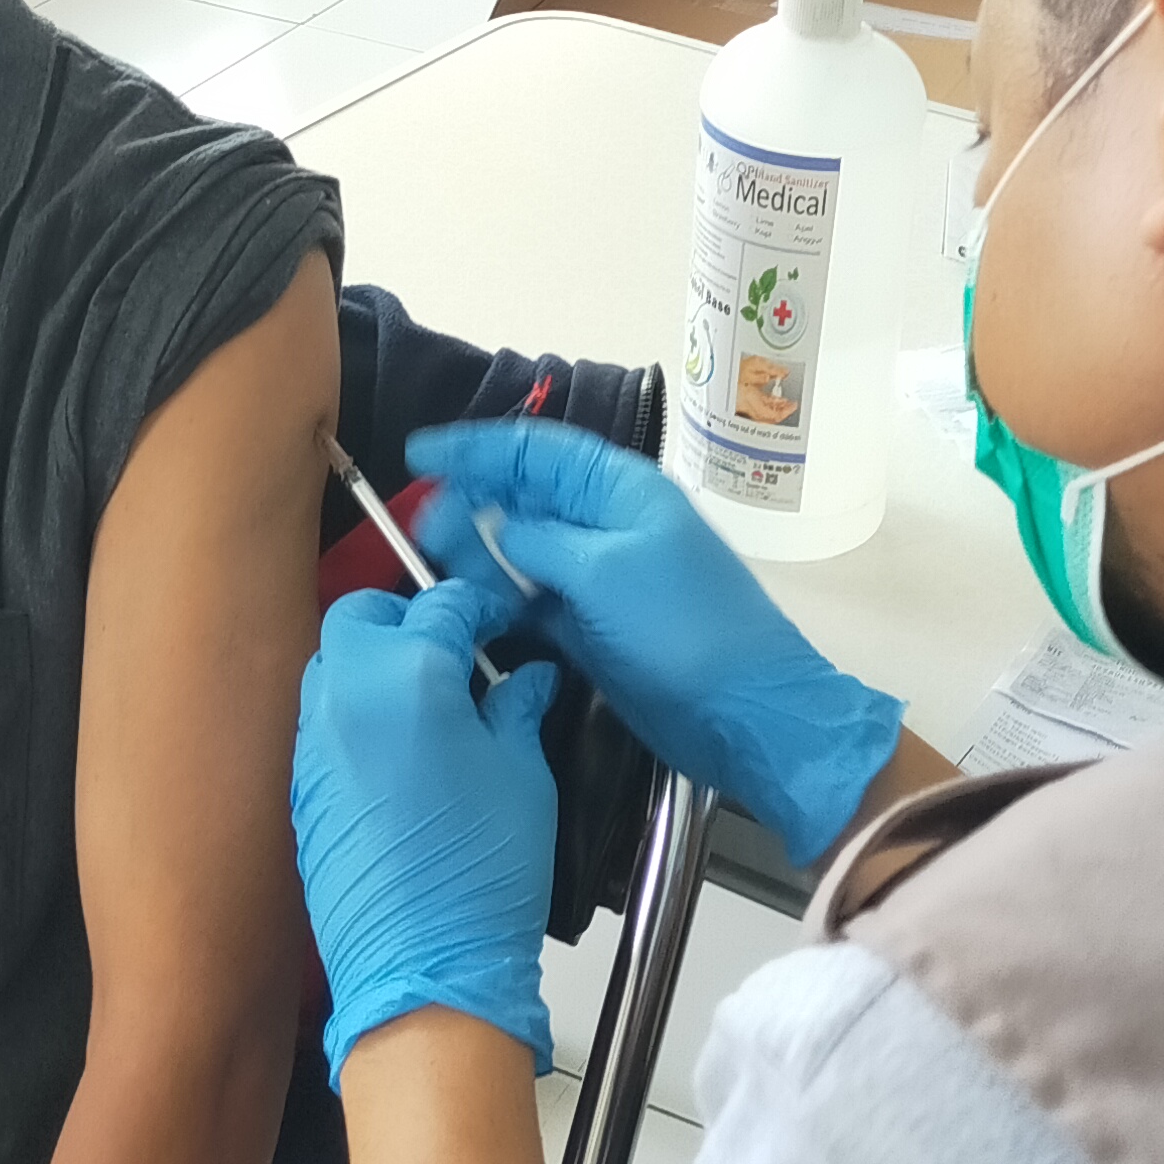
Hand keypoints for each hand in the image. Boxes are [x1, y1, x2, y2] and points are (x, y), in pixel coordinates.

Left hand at [293, 578, 558, 1082]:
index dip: (482, 608)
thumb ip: (518, 709)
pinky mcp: (302, 787)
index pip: (444, 603)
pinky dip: (357, 715)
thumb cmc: (480, 880)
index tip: (502, 624)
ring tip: (430, 700)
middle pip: (364, 615)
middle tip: (456, 648)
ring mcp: (314, 742)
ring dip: (376, 664)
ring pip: (333, 665)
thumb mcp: (524, 776)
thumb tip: (525, 680)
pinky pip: (323, 722)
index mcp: (410, 674)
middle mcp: (347, 696)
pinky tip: (402, 750)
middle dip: (408, 617)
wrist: (424, 971)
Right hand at [409, 417, 903, 866]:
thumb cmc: (682, 628)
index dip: (476, 448)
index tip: (419, 455)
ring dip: (480, 556)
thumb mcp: (602, 571)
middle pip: (524, 498)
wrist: (744, 714)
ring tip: (437, 568)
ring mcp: (598, 579)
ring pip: (522, 552)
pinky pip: (532, 602)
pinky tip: (470, 608)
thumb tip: (495, 526)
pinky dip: (501, 602)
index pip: (536, 450)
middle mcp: (606, 525)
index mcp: (619, 490)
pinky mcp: (591, 629)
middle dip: (470, 504)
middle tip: (421, 529)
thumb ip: (537, 540)